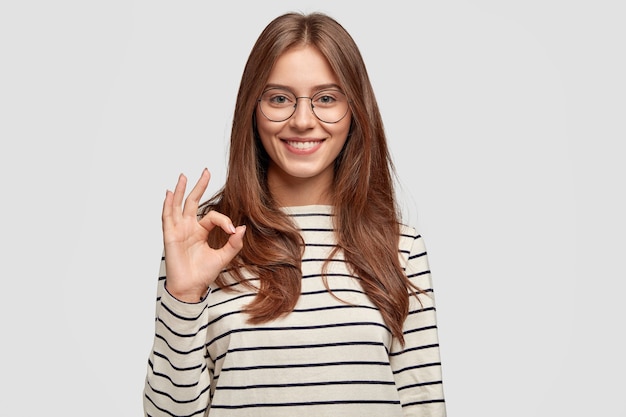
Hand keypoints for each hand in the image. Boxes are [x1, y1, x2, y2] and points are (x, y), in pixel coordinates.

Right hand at [161, 169, 245, 301]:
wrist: (191, 288)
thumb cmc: (204, 274)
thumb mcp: (223, 256)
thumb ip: (234, 243)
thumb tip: (243, 228)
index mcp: (201, 231)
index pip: (212, 216)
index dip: (224, 220)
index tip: (233, 230)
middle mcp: (188, 228)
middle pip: (192, 202)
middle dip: (199, 186)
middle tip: (206, 171)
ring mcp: (178, 230)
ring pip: (178, 206)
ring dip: (180, 190)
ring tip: (183, 175)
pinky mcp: (170, 236)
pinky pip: (167, 217)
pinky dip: (168, 205)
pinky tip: (169, 193)